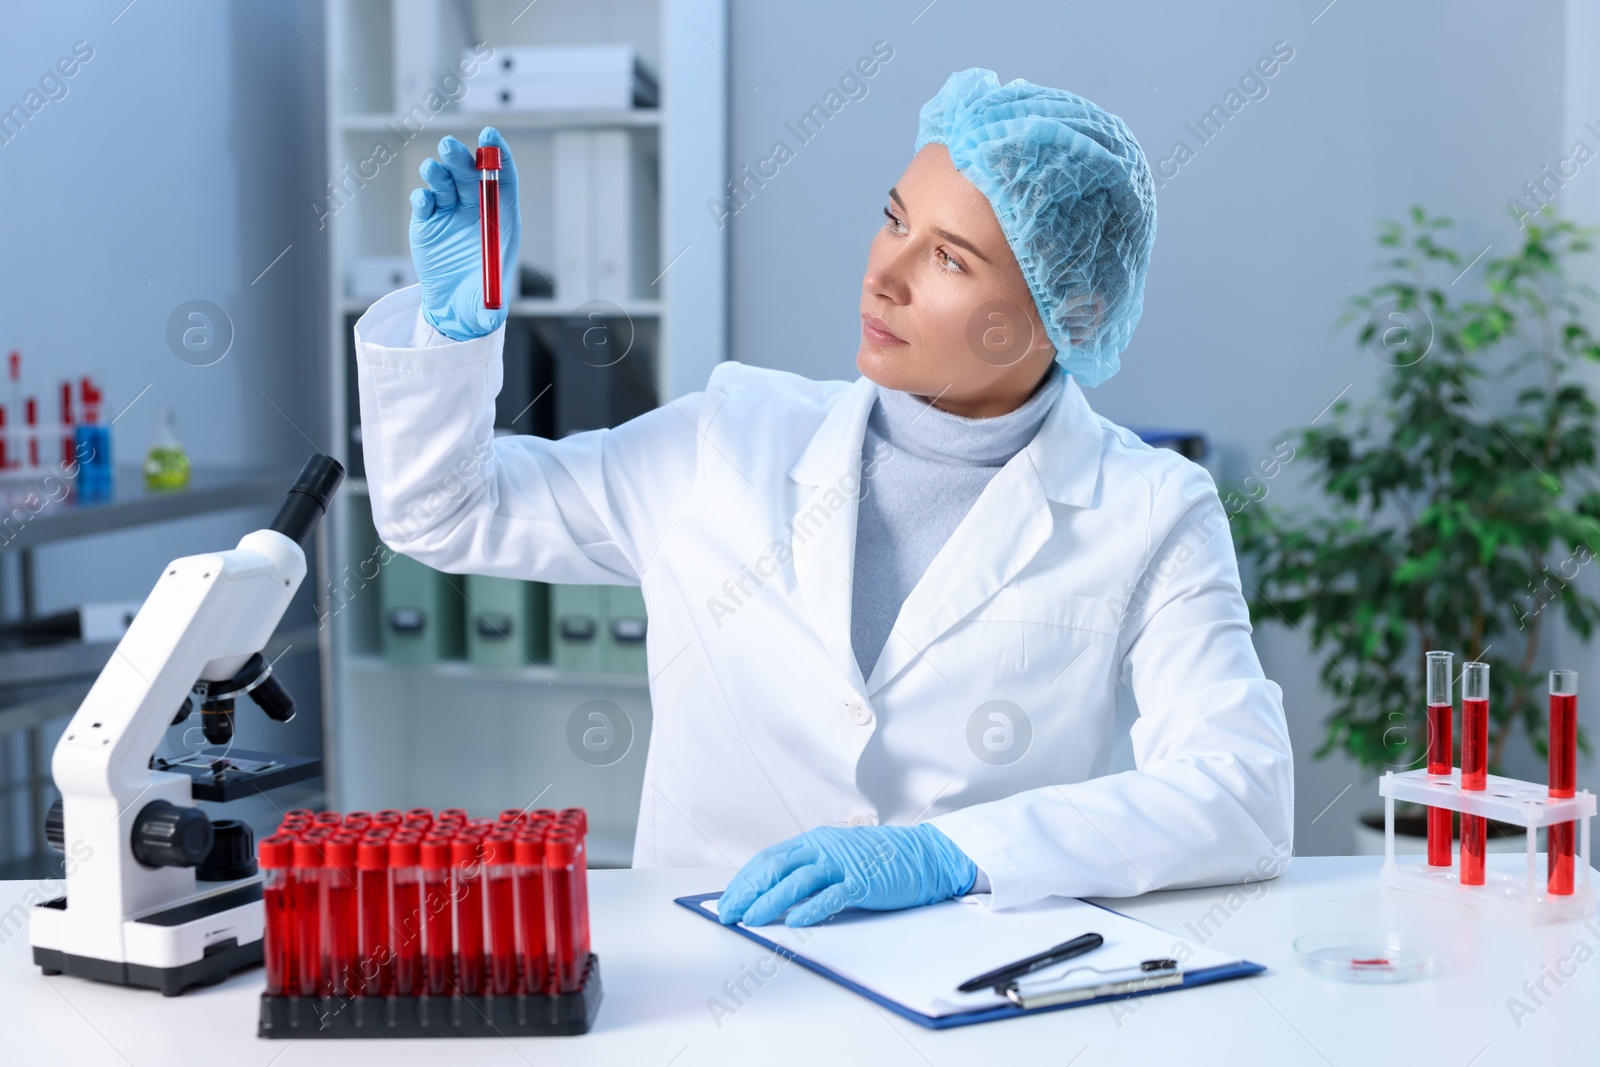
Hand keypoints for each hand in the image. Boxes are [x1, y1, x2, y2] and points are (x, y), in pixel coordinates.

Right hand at [409, 126, 521, 340]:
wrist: (453, 310)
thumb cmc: (480, 303)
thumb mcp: (487, 310)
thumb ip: (489, 310)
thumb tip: (490, 313)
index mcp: (502, 221)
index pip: (504, 180)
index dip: (499, 156)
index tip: (490, 137)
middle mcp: (478, 211)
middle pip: (472, 175)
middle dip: (462, 158)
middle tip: (450, 147)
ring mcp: (451, 213)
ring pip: (446, 182)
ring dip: (439, 173)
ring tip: (434, 174)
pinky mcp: (427, 221)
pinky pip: (425, 201)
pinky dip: (423, 196)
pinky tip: (425, 202)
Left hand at [717, 824, 977, 927]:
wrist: (923, 855)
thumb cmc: (879, 860)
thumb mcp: (837, 856)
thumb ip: (810, 869)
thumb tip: (773, 892)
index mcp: (815, 841)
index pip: (770, 859)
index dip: (745, 880)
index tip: (728, 900)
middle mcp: (824, 848)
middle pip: (777, 868)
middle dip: (748, 892)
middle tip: (729, 913)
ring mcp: (844, 864)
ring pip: (798, 882)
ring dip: (771, 901)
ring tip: (751, 919)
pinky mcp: (863, 882)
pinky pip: (832, 896)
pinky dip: (812, 908)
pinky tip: (795, 921)